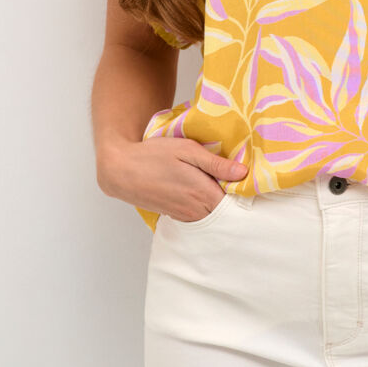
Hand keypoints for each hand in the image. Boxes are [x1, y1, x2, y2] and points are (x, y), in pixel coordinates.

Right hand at [97, 136, 248, 222]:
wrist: (121, 170)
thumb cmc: (154, 155)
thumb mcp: (187, 150)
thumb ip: (216, 163)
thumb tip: (243, 173)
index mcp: (202, 194)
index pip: (236, 201)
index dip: (243, 189)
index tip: (245, 176)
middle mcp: (196, 211)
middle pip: (226, 209)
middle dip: (232, 196)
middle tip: (234, 176)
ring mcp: (186, 217)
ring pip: (213, 213)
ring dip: (218, 200)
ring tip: (217, 180)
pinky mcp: (176, 217)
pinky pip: (199, 215)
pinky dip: (204, 205)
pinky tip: (201, 188)